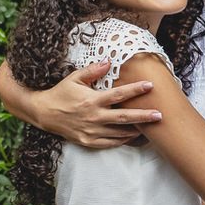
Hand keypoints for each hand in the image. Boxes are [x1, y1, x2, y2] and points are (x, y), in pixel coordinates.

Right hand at [0, 61, 161, 147]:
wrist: (44, 114)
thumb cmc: (61, 93)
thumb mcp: (74, 78)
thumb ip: (92, 70)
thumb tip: (109, 61)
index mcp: (92, 100)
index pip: (118, 95)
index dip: (135, 90)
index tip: (149, 86)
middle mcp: (93, 117)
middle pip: (124, 118)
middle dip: (144, 116)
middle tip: (159, 115)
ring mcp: (91, 131)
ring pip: (120, 133)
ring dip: (136, 130)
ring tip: (152, 127)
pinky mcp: (89, 141)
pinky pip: (110, 143)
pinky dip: (123, 140)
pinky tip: (133, 135)